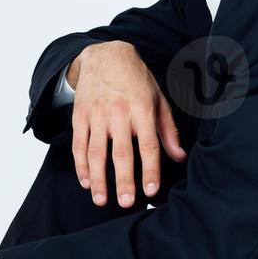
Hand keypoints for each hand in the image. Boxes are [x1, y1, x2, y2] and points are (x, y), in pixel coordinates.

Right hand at [67, 40, 185, 206]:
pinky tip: (86, 182)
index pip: (148, 145)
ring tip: (101, 200)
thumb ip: (168, 130)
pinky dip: (80, 165)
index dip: (150, 169)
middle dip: (124, 180)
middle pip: (121, 152)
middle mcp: (119, 113)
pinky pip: (78, 145)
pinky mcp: (80, 116)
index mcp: (142, 110)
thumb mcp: (158, 99)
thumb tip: (179, 157)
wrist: (105, 56)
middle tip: (126, 202)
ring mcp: (97, 115)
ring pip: (96, 152)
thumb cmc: (136, 80)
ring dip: (98, 178)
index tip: (151, 191)